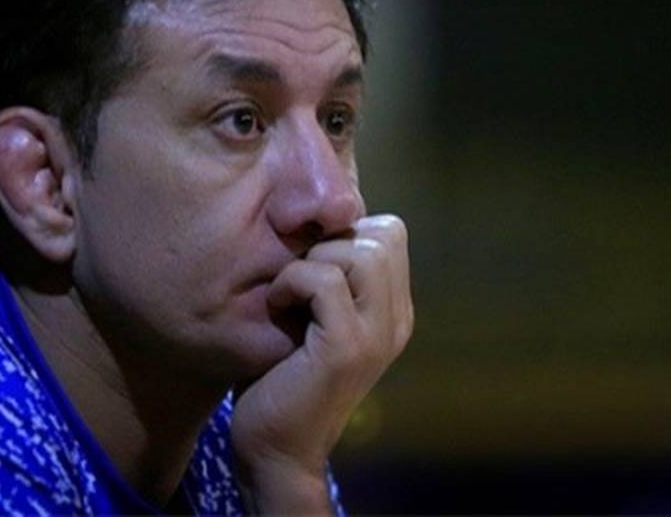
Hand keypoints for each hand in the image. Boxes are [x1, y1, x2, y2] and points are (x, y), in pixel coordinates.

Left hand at [230, 214, 412, 513]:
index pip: (390, 232)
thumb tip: (319, 221)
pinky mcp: (347, 348)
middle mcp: (396, 320)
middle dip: (332, 242)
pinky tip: (275, 308)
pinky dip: (290, 282)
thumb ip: (330, 275)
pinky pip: (323, 280)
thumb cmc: (281, 375)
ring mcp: (377, 335)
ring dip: (310, 262)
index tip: (310, 265)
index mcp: (393, 311)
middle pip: (385, 232)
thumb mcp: (315, 315)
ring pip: (360, 250)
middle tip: (299, 279)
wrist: (274, 449)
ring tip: (287, 295)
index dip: (346, 233)